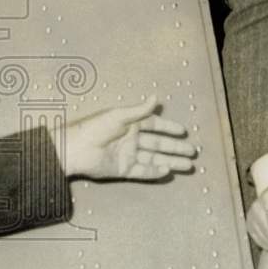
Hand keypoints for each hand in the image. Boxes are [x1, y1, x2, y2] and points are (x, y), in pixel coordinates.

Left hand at [53, 97, 196, 179]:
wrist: (75, 150)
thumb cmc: (94, 128)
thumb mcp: (118, 115)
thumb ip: (139, 110)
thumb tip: (156, 97)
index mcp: (130, 123)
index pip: (154, 125)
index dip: (169, 128)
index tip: (183, 132)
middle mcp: (131, 139)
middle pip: (159, 144)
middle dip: (175, 148)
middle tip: (192, 151)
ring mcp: (128, 155)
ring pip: (154, 158)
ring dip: (171, 161)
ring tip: (188, 165)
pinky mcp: (123, 170)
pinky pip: (143, 171)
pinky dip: (155, 171)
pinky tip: (168, 171)